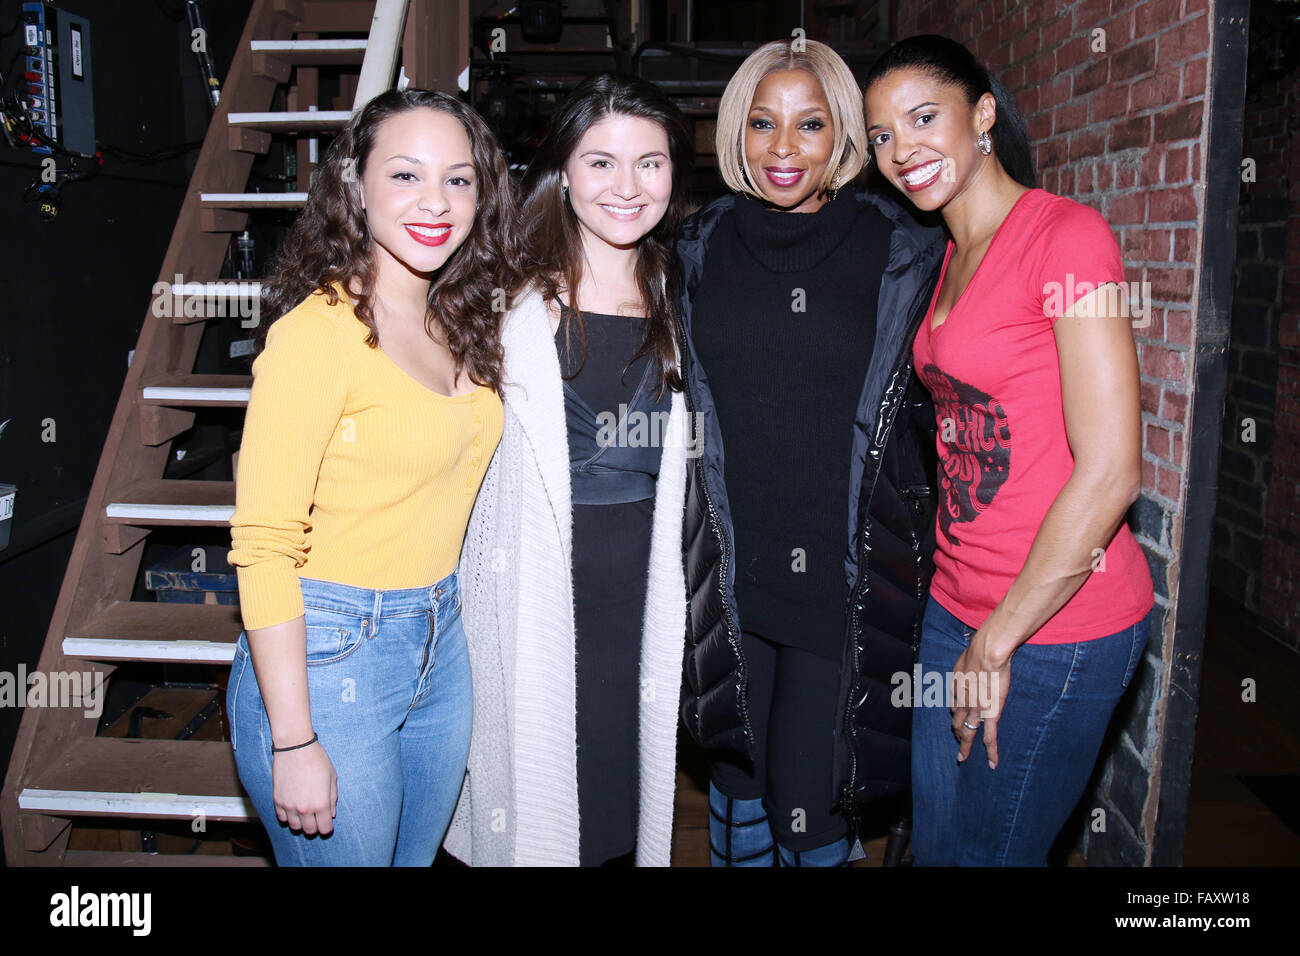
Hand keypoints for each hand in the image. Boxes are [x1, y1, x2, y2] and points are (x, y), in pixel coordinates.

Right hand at [272, 740, 337, 835]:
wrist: (294, 747)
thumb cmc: (317, 759)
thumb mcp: (332, 777)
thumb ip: (333, 798)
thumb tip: (331, 814)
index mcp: (321, 804)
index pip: (324, 829)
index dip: (327, 827)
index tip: (327, 822)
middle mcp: (304, 809)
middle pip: (309, 831)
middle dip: (315, 827)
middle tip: (316, 817)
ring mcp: (289, 806)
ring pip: (294, 827)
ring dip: (301, 823)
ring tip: (304, 813)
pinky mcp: (277, 800)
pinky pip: (282, 818)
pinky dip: (288, 816)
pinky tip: (293, 807)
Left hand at [950, 630, 1012, 768]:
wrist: (986, 654)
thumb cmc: (978, 651)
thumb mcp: (965, 658)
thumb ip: (965, 666)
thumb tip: (966, 665)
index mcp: (957, 688)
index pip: (955, 705)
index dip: (956, 712)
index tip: (957, 716)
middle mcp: (963, 702)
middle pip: (957, 722)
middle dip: (957, 732)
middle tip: (957, 742)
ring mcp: (976, 710)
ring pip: (968, 733)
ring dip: (964, 746)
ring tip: (962, 758)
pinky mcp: (990, 715)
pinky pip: (990, 737)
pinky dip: (991, 752)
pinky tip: (991, 763)